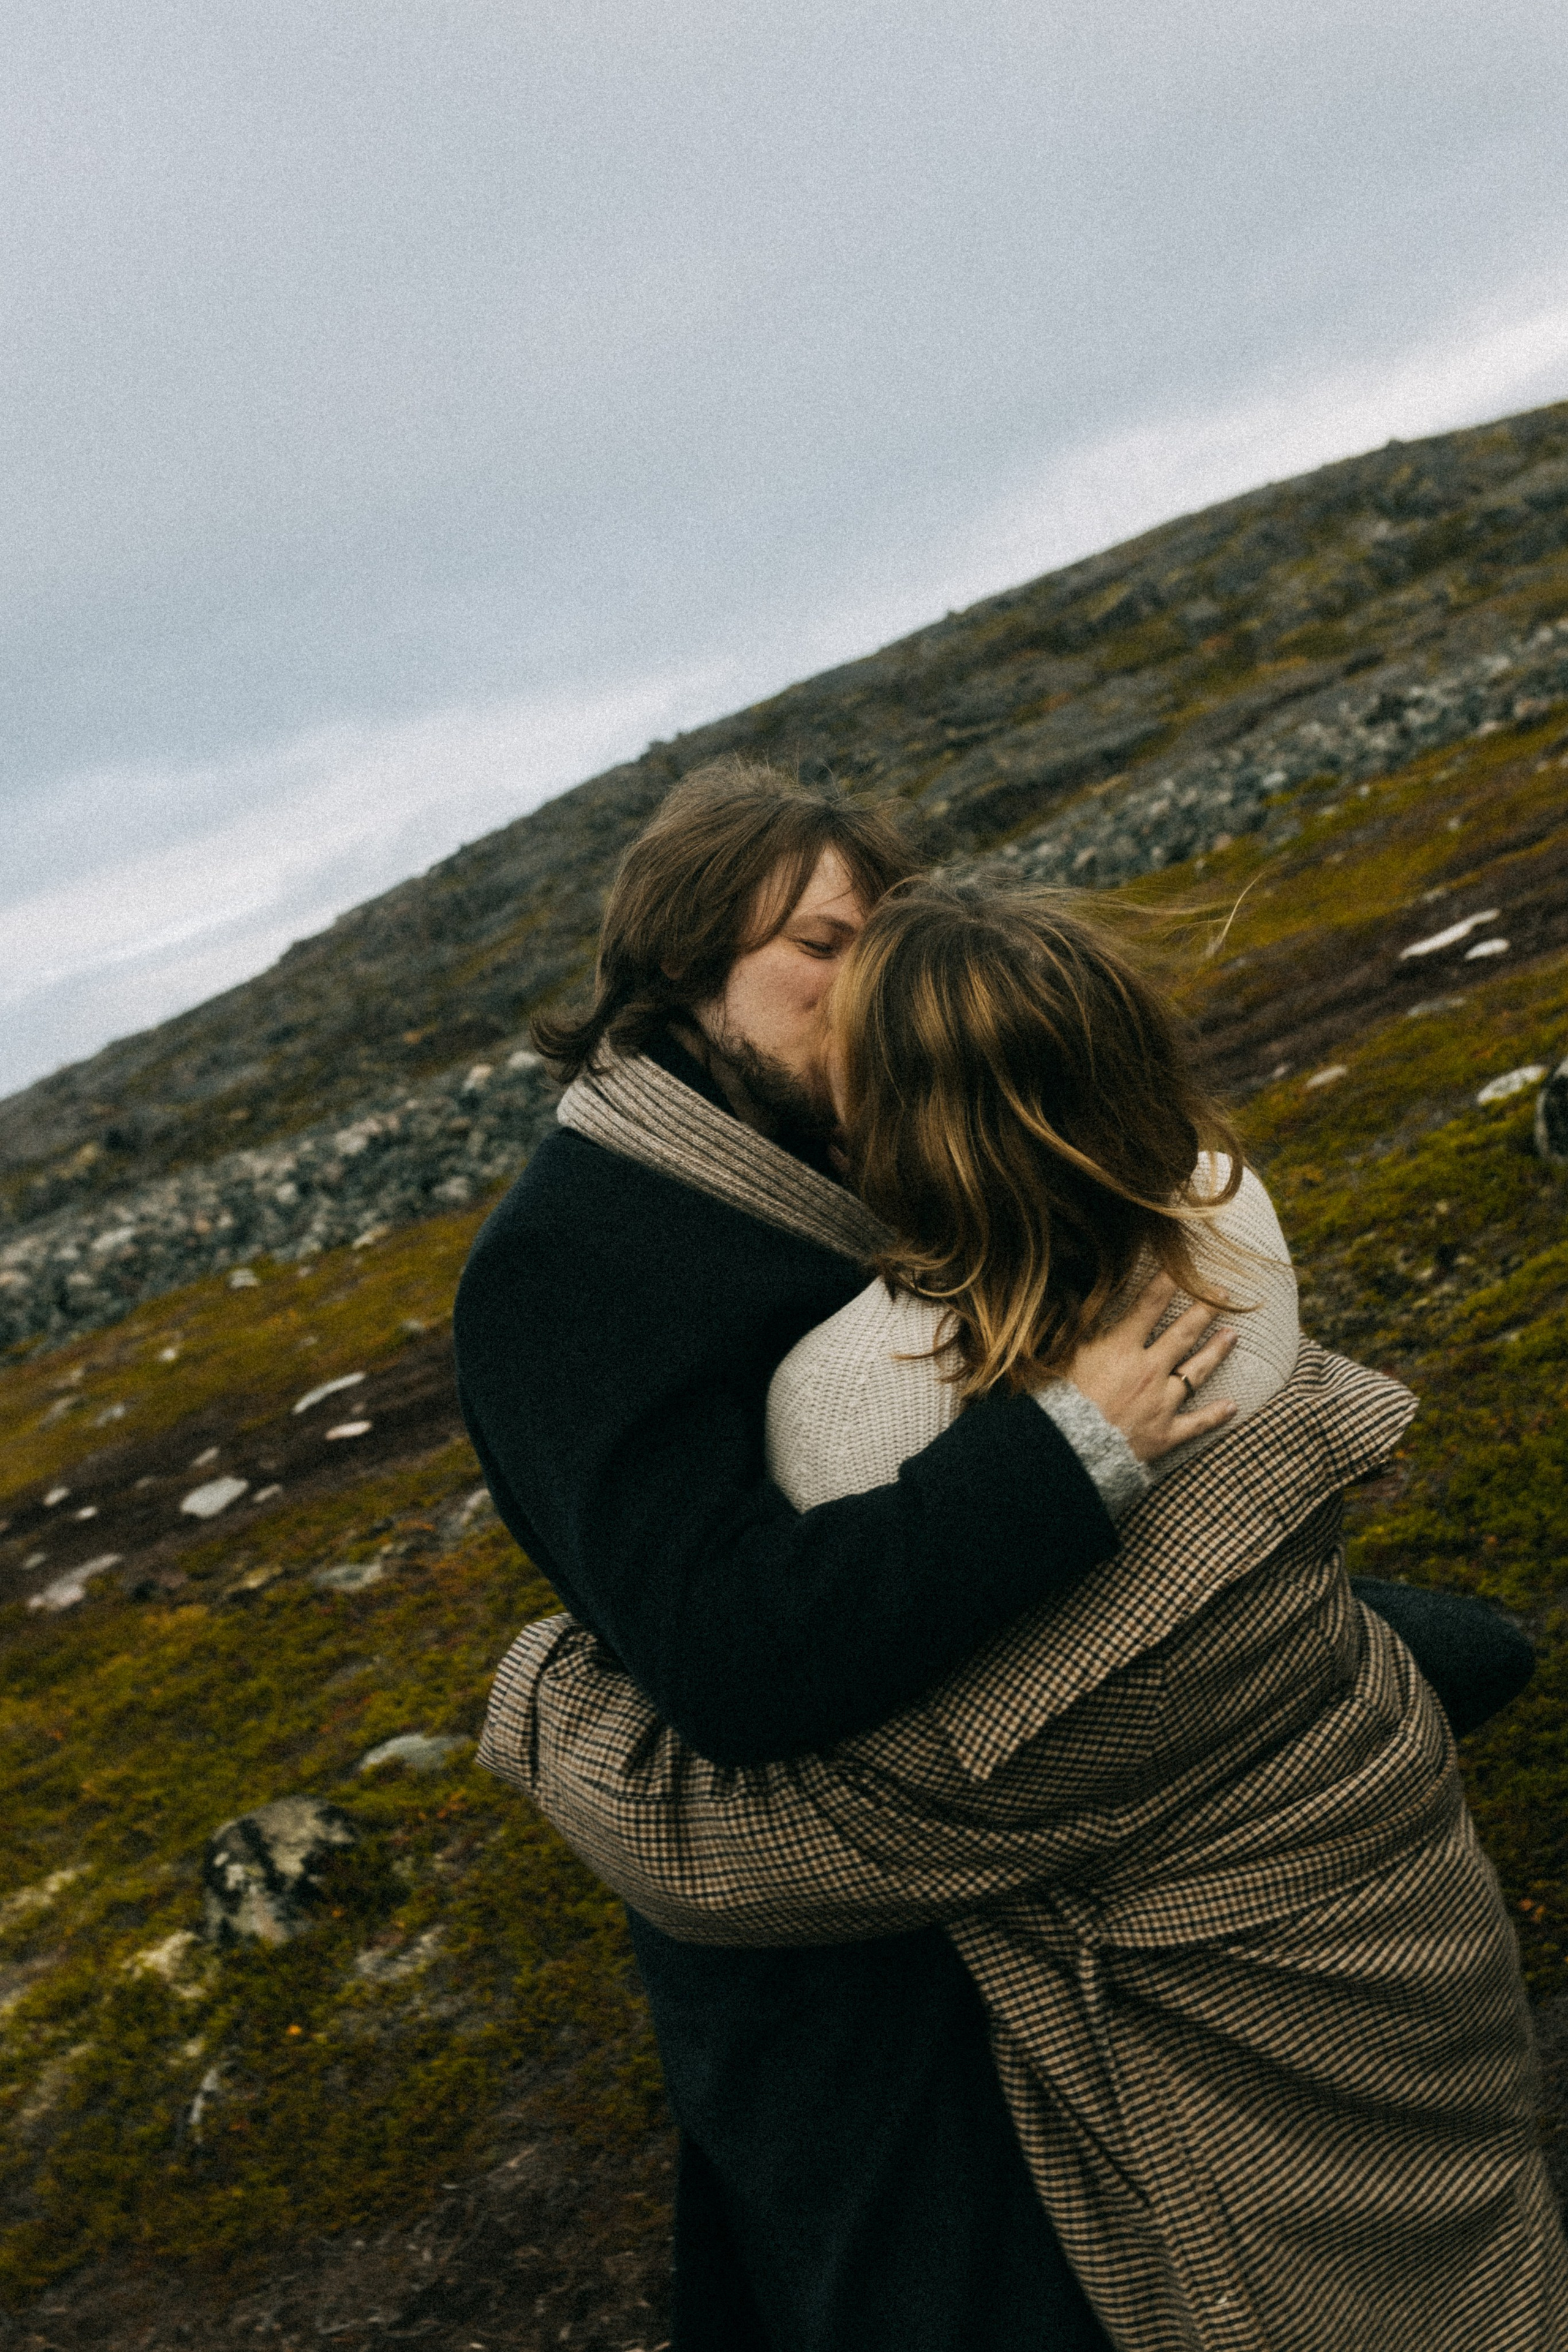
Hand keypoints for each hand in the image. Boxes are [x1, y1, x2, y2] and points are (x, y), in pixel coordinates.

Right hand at [1065, 1273, 1237, 1462]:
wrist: (1069, 1449)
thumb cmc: (1059, 1402)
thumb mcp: (1065, 1356)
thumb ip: (1083, 1331)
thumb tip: (1083, 1303)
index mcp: (1121, 1348)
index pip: (1149, 1306)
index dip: (1167, 1283)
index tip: (1181, 1268)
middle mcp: (1148, 1371)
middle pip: (1183, 1334)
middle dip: (1205, 1310)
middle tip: (1222, 1294)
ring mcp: (1160, 1402)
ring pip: (1196, 1372)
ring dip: (1216, 1351)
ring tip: (1232, 1335)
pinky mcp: (1164, 1433)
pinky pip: (1196, 1423)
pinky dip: (1215, 1415)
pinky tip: (1232, 1406)